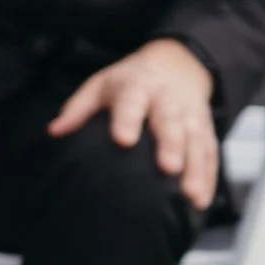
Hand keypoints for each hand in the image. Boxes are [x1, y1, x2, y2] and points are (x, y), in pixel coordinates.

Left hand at [49, 38, 220, 209]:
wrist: (177, 63)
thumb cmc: (130, 81)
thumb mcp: (101, 85)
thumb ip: (78, 109)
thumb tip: (54, 132)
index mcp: (137, 87)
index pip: (132, 102)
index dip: (128, 120)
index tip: (123, 140)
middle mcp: (167, 100)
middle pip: (170, 122)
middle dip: (171, 144)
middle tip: (168, 168)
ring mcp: (190, 115)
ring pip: (196, 140)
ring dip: (195, 167)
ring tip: (190, 194)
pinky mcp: (205, 129)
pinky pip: (210, 153)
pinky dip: (208, 176)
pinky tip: (201, 200)